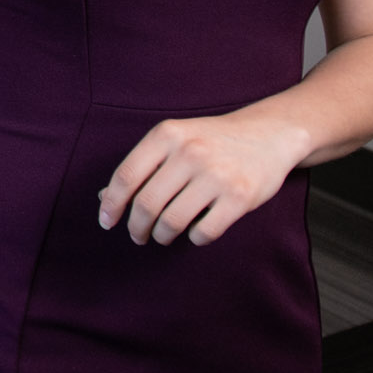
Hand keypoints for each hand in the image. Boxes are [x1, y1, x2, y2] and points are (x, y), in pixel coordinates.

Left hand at [97, 110, 311, 246]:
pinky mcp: (240, 197)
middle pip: (146, 204)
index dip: (111, 204)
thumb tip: (104, 199)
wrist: (268, 134)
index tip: (106, 222)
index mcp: (167, 135)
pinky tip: (194, 232)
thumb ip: (142, 166)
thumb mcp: (174, 140)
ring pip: (172, 222)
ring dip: (162, 236)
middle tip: (138, 235)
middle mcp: (190, 152)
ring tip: (163, 235)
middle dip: (136, 227)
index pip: (126, 176)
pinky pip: (203, 232)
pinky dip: (193, 238)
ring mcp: (217, 175)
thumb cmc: (211, 141)